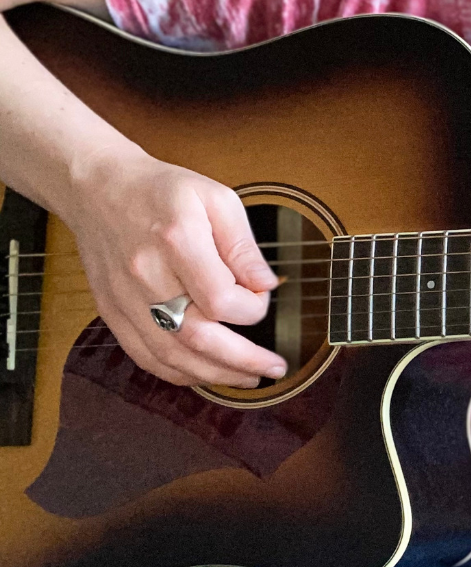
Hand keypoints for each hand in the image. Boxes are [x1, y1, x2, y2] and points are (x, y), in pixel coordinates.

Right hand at [64, 143, 287, 387]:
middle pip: (198, 337)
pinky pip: (146, 357)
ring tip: (250, 377)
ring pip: (172, 357)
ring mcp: (125, 298)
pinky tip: (208, 374)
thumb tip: (266, 285)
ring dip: (217, 375)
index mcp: (176, 240)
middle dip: (244, 360)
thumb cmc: (163, 191)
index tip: (261, 296)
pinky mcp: (113, 312)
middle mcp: (146, 274)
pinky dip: (181, 374)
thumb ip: (243, 246)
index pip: (221, 299)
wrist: (99, 188)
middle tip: (275, 367)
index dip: (251, 308)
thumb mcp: (217, 199)